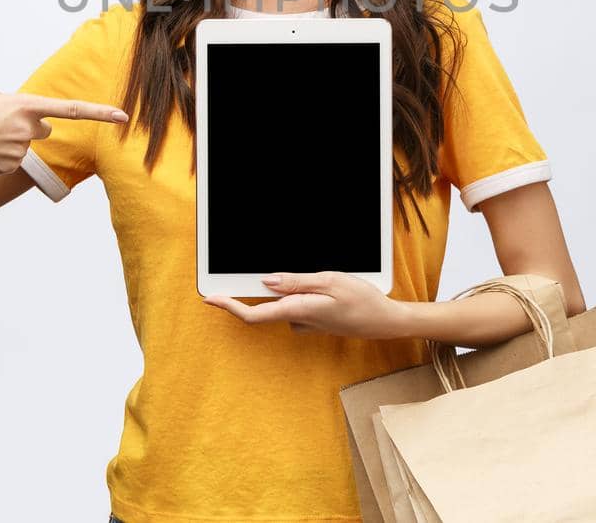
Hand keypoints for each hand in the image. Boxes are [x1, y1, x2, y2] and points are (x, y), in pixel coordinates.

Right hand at [0, 87, 128, 173]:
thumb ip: (13, 101)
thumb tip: (25, 115)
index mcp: (25, 105)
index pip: (72, 110)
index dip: (99, 112)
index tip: (123, 116)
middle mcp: (27, 129)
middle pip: (43, 129)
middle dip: (29, 127)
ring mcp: (19, 151)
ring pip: (25, 145)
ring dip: (8, 140)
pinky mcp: (9, 167)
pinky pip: (12, 159)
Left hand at [203, 272, 403, 338]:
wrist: (384, 322)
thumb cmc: (361, 300)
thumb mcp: (330, 282)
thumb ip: (296, 282)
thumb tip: (266, 282)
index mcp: (299, 310)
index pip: (255, 314)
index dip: (229, 307)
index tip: (211, 298)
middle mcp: (298, 319)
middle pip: (263, 309)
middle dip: (250, 292)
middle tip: (239, 271)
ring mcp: (306, 322)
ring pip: (281, 304)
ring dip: (280, 290)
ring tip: (295, 271)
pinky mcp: (313, 321)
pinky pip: (294, 306)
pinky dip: (295, 294)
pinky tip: (313, 284)